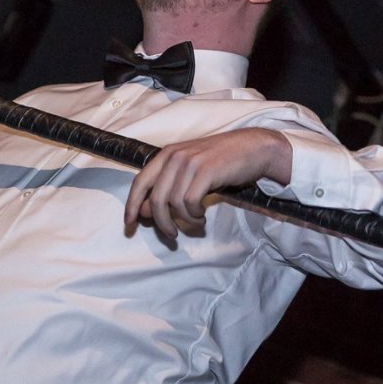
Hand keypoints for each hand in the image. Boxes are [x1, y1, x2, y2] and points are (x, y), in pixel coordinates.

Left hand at [124, 128, 291, 243]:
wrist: (253, 148)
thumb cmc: (221, 162)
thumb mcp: (190, 172)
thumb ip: (167, 188)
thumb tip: (145, 211)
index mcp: (167, 154)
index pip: (140, 182)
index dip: (132, 205)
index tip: (129, 224)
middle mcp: (175, 156)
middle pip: (156, 198)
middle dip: (161, 222)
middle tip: (172, 235)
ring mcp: (190, 162)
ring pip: (174, 203)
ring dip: (185, 220)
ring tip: (197, 222)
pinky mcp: (206, 170)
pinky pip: (190, 202)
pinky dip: (195, 215)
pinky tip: (203, 216)